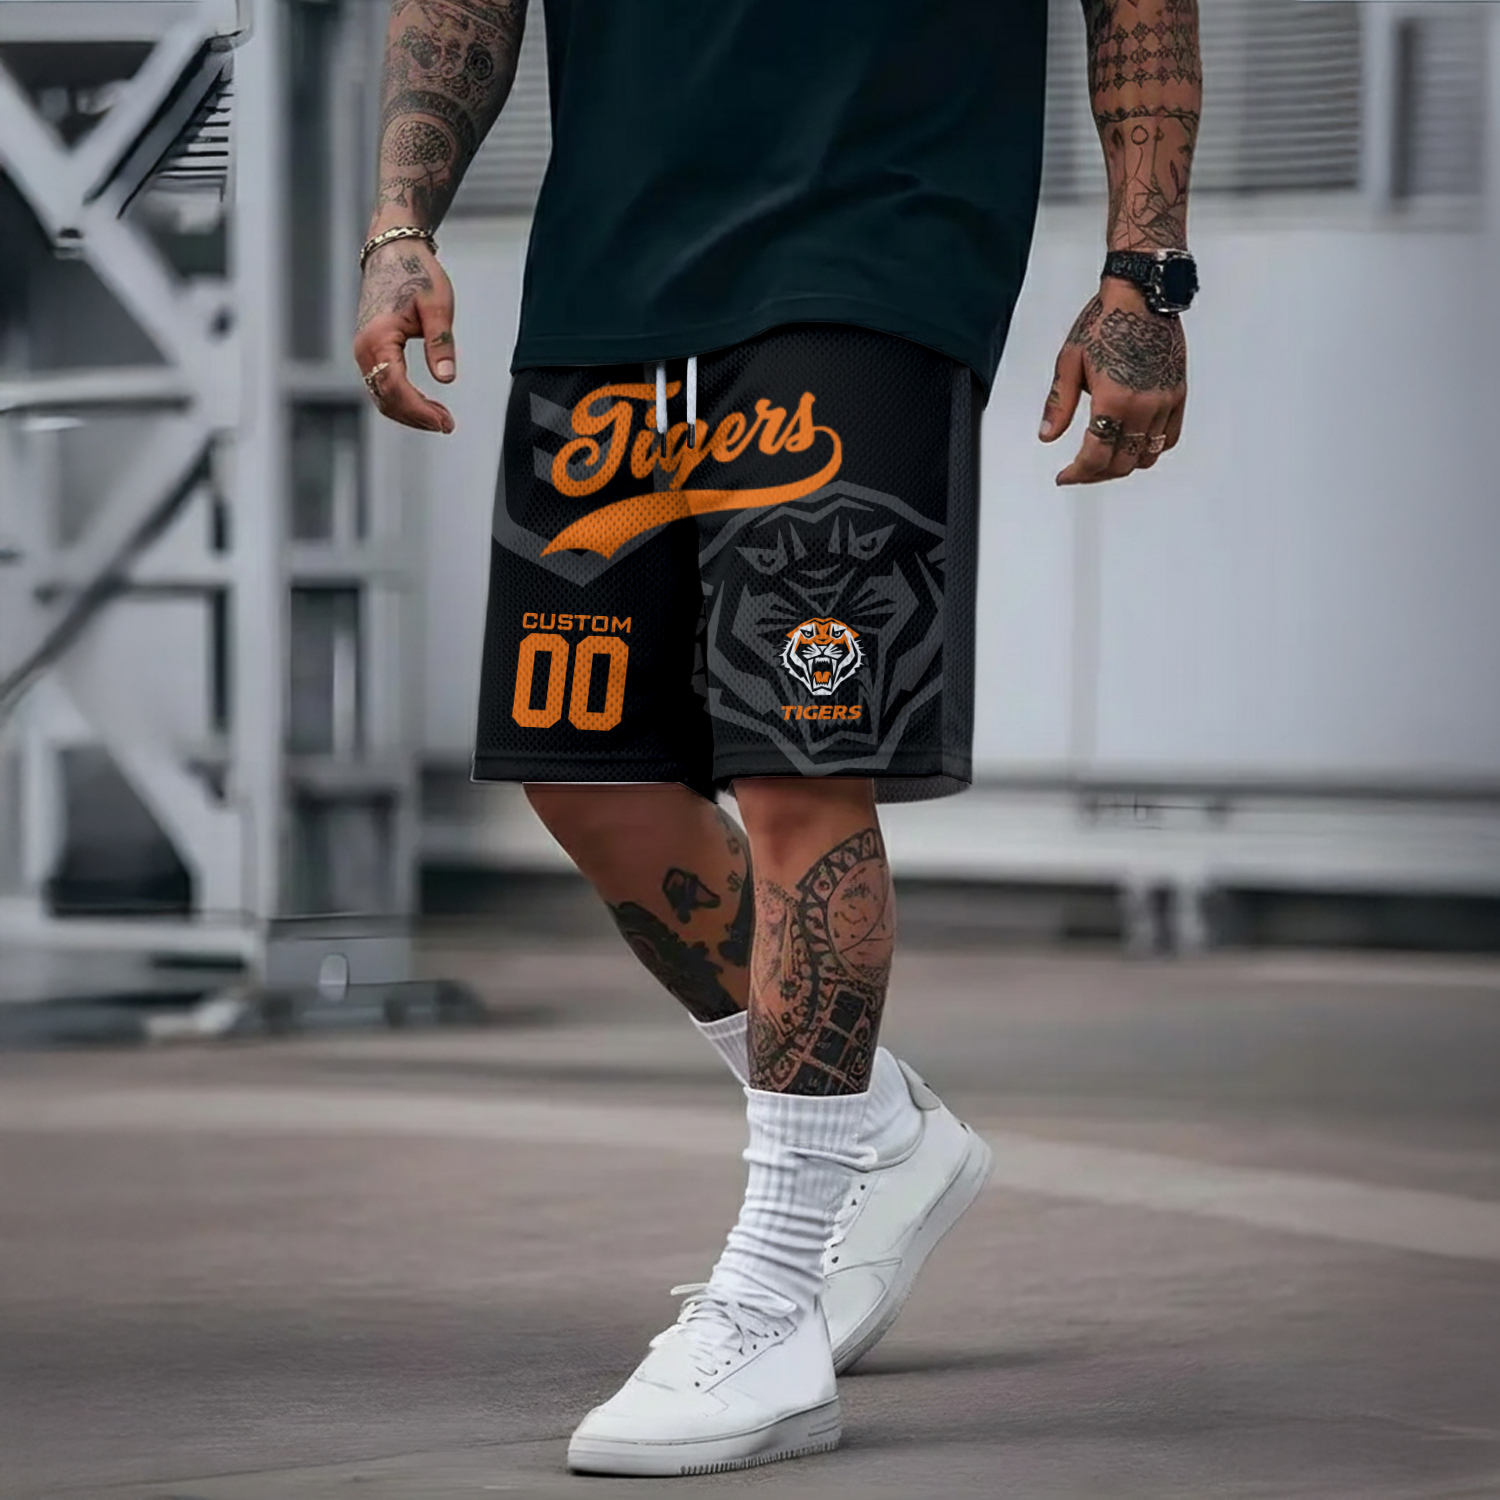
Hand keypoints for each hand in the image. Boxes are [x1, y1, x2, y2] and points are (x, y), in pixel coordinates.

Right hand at [352, 240, 456, 433]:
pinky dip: (403, 401)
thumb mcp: (437, 306)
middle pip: (387, 398)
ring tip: (441, 419)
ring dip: (410, 413)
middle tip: (448, 425)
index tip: (445, 422)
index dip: (420, 410)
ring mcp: (363, 352)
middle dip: (417, 417)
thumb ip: (440, 342)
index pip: (396, 388)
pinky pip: (382, 386)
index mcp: (378, 338)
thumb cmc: (416, 274)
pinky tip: (426, 405)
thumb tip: (446, 378)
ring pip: (382, 397)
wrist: (393, 252)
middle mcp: (364, 349)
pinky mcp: (370, 352)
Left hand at [1040, 279, 1186, 484]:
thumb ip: (1060, 404)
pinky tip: (1133, 445)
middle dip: (1096, 474)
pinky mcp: (1178, 394)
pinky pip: (1169, 438)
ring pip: (1147, 456)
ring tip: (1105, 460)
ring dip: (1124, 465)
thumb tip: (1048, 435)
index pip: (1096, 457)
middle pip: (1121, 463)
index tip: (1065, 476)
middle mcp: (1144, 405)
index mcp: (1114, 399)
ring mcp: (1165, 401)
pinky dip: (1151, 449)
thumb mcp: (1070, 362)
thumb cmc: (1106, 320)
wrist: (1141, 294)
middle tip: (1080, 471)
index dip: (1077, 474)